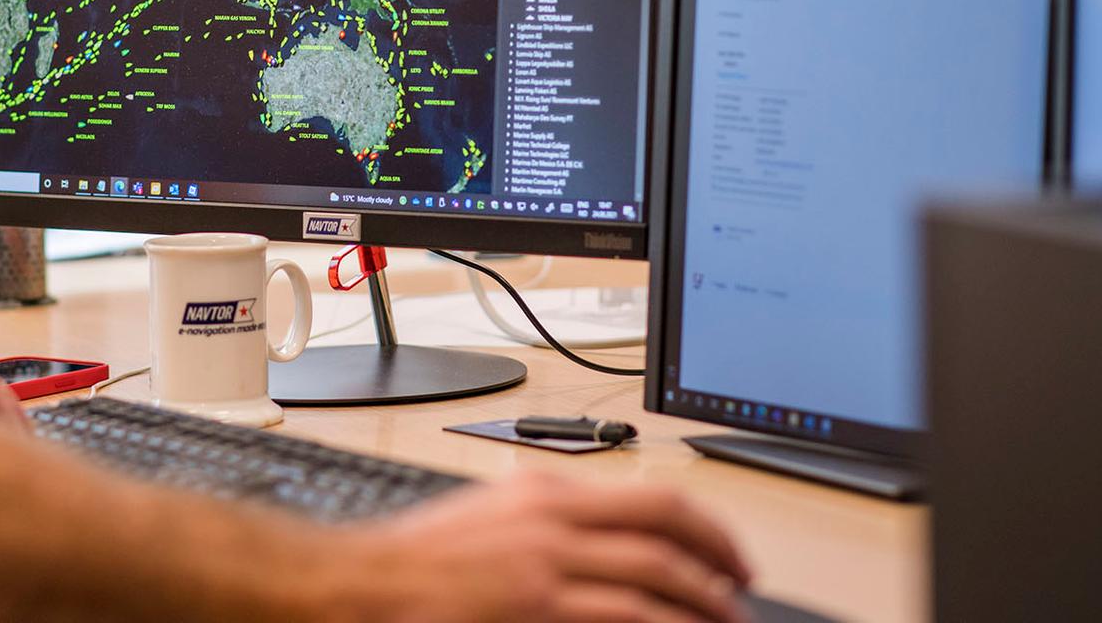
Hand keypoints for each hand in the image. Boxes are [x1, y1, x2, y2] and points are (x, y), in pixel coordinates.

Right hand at [341, 473, 751, 622]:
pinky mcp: (537, 603)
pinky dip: (664, 622)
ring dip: (702, 599)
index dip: (703, 525)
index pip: (649, 495)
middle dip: (717, 558)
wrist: (361, 582)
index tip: (724, 551)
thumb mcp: (489, 519)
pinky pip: (626, 612)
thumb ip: (545, 523)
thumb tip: (598, 544)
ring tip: (724, 619)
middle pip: (665, 526)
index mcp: (543, 492)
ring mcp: (546, 562)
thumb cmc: (414, 561)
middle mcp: (552, 517)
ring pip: (655, 570)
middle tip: (740, 588)